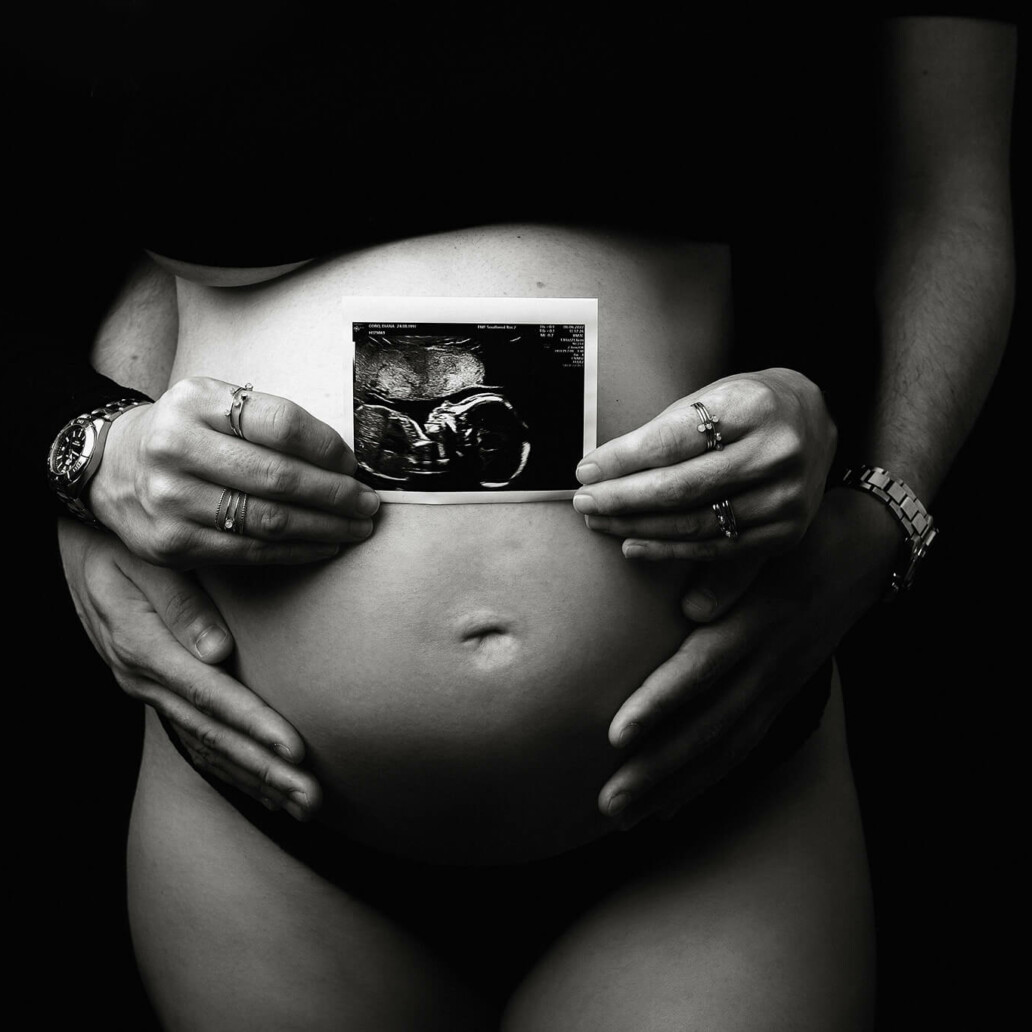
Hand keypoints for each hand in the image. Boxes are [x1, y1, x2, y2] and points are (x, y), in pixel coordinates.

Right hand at [59, 518, 320, 819]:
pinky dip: (232, 769)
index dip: (254, 725)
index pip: (209, 695)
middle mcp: (145, 680)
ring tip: (303, 805)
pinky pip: (196, 741)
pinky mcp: (157, 692)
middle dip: (265, 769)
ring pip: (206, 747)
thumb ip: (182, 604)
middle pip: (213, 735)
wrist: (83, 546)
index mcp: (145, 648)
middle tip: (312, 797)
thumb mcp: (148, 562)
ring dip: (256, 778)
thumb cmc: (124, 545)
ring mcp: (149, 691)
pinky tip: (264, 789)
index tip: (295, 751)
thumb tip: (218, 651)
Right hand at [89, 376, 379, 567]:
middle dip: (336, 495)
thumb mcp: (217, 403)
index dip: (327, 447)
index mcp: (196, 403)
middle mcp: (177, 448)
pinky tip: (323, 546)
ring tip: (356, 528)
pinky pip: (250, 552)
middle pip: (279, 478)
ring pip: (269, 521)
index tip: (353, 464)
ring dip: (325, 529)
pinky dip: (296, 552)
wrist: (115, 466)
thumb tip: (344, 459)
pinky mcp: (172, 543)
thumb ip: (269, 420)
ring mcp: (171, 500)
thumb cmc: (188, 433)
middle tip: (369, 504)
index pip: (280, 424)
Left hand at [574, 368, 836, 562]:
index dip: (622, 460)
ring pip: (693, 524)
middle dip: (621, 498)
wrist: (814, 420)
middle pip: (680, 487)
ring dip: (636, 527)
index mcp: (753, 407)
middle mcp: (776, 453)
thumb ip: (662, 433)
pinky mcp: (784, 532)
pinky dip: (668, 551)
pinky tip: (632, 545)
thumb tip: (601, 471)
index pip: (671, 441)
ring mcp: (785, 498)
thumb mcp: (709, 398)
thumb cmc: (745, 408)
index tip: (585, 470)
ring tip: (599, 522)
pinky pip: (714, 550)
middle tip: (583, 502)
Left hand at [597, 487, 899, 827]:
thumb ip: (731, 570)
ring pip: (724, 746)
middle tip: (609, 801)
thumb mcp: (772, 539)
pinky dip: (708, 779)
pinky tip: (670, 806)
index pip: (705, 667)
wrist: (868, 550)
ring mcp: (781, 684)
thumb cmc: (804, 534)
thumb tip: (690, 606)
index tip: (617, 734)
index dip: (662, 702)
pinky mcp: (785, 695)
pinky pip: (745, 746)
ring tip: (625, 816)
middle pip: (710, 724)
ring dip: (674, 785)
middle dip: (657, 767)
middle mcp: (771, 661)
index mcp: (761, 618)